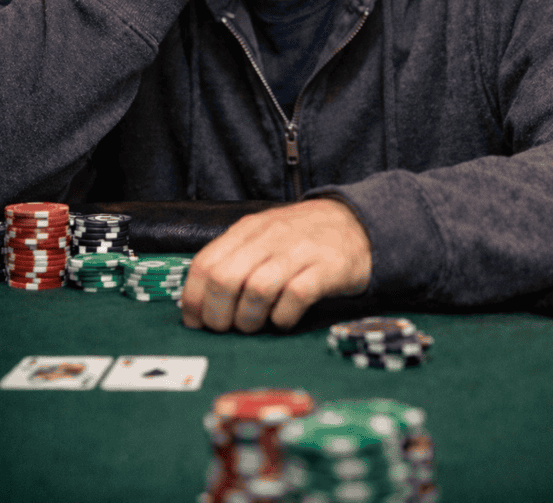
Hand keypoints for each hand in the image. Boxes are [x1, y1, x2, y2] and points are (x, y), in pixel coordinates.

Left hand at [181, 199, 371, 332]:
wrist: (359, 223)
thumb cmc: (304, 237)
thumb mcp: (265, 235)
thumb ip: (236, 258)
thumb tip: (200, 300)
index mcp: (249, 229)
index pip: (204, 263)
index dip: (193, 299)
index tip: (195, 321)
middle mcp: (270, 237)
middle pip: (225, 279)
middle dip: (218, 315)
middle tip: (226, 329)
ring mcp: (299, 252)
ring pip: (256, 290)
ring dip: (249, 319)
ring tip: (254, 325)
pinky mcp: (326, 269)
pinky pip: (294, 298)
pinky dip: (282, 317)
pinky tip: (283, 320)